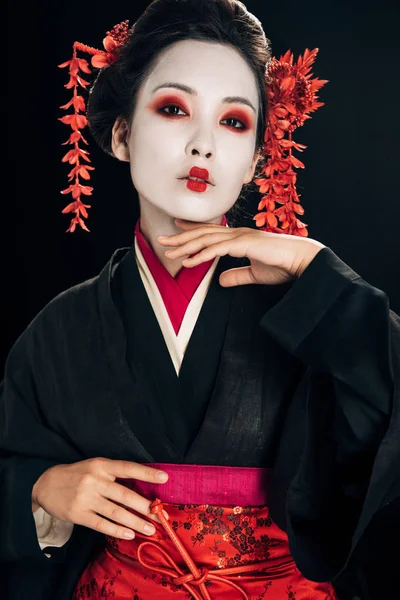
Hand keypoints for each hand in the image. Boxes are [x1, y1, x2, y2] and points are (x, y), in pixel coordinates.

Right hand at [31, 458, 168, 539]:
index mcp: (102, 465)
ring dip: (135, 522)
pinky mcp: (78, 514)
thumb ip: (115, 475)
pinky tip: (129, 534)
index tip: (165, 478)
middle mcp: (95, 480)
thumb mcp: (95, 467)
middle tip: (161, 516)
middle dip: (145, 507)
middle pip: (125, 495)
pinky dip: (117, 530)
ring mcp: (85, 498)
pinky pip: (101, 524)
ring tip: (150, 529)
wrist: (46, 484)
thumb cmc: (78, 475)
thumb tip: (142, 488)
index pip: (128, 468)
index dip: (147, 473)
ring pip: (116, 512)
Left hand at [157, 219, 324, 285]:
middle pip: (203, 233)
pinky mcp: (244, 244)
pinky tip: (187, 261)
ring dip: (185, 245)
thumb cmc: (283, 266)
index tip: (176, 229)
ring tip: (168, 252)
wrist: (301, 261)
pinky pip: (217, 249)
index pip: (211, 231)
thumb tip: (221, 281)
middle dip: (180, 237)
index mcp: (240, 238)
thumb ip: (237, 276)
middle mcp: (237, 234)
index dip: (192, 229)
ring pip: (206, 239)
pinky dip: (200, 255)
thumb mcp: (255, 275)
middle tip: (161, 240)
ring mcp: (240, 237)